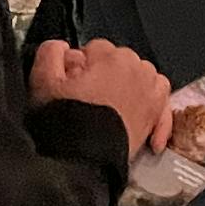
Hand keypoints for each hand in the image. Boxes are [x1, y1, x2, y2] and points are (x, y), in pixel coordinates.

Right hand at [36, 38, 173, 153]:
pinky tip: (141, 123)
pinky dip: (153, 112)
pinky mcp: (157, 114)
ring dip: (130, 89)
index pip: (95, 50)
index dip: (81, 67)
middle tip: (88, 100)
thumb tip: (63, 47)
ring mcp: (151, 91)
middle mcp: (137, 68)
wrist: (84, 158)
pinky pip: (161, 104)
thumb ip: (50, 53)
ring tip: (111, 107)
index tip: (73, 84)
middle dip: (105, 76)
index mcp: (111, 57)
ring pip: (143, 79)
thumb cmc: (65, 120)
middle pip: (120, 63)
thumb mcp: (43, 81)